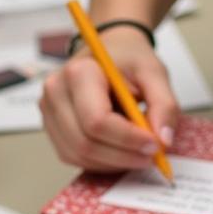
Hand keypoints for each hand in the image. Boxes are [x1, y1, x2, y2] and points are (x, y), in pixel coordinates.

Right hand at [39, 26, 178, 170]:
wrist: (109, 50)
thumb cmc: (128, 59)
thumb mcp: (154, 72)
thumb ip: (164, 105)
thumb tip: (163, 140)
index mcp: (78, 72)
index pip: (97, 121)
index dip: (127, 139)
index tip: (154, 145)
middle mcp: (56, 93)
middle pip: (85, 144)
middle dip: (122, 156)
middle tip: (151, 156)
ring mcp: (49, 113)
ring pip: (79, 156)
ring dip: (113, 163)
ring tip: (137, 153)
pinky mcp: (52, 130)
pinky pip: (75, 158)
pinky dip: (101, 162)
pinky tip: (120, 151)